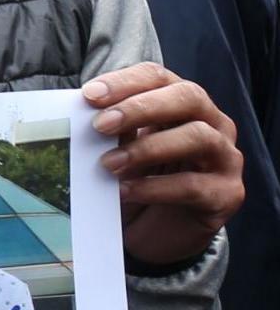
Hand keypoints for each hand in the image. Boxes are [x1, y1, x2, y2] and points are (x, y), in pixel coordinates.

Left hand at [86, 66, 244, 266]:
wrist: (160, 233)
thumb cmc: (139, 180)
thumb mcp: (121, 150)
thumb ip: (111, 130)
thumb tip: (82, 113)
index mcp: (182, 104)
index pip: (159, 77)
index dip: (125, 82)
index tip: (90, 96)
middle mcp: (212, 123)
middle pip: (188, 96)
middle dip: (141, 107)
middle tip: (101, 124)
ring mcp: (226, 157)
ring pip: (198, 136)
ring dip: (148, 148)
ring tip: (108, 163)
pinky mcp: (227, 193)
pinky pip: (194, 185)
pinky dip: (155, 187)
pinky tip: (124, 192)